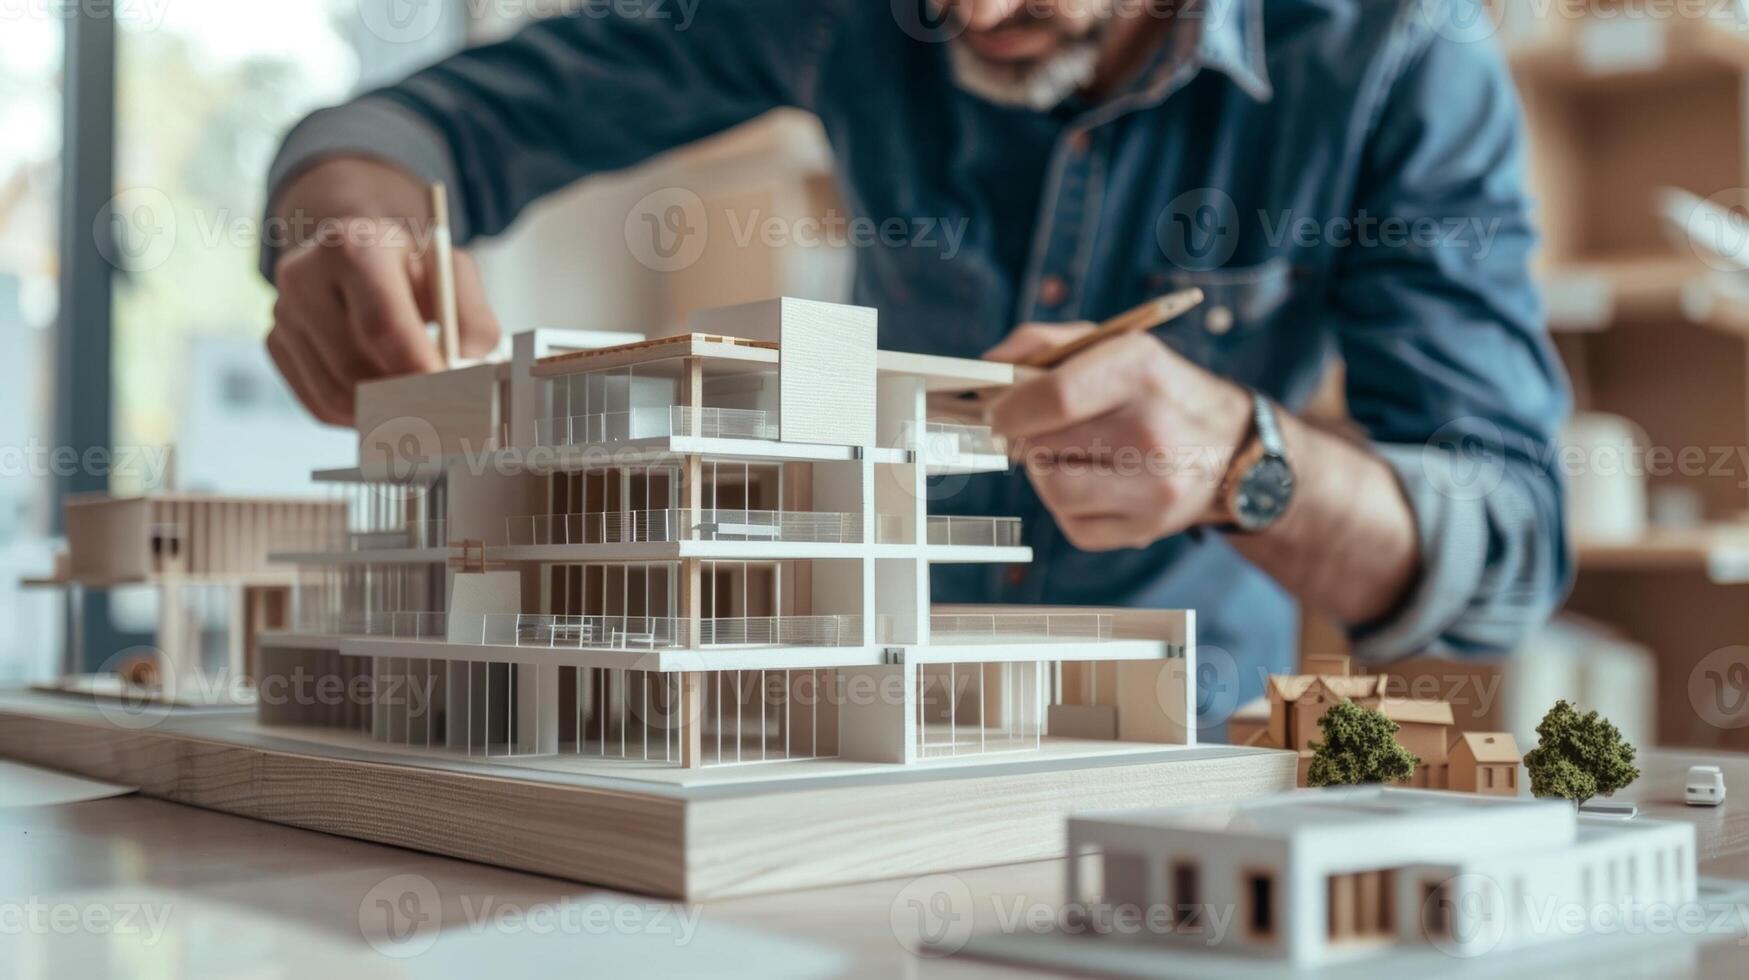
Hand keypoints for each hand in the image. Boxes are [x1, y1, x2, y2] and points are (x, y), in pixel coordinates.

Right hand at [265, 158, 500, 425]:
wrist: (362, 254)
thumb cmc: (412, 268)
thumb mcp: (454, 275)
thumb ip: (473, 322)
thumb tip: (469, 374)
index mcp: (352, 247)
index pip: (382, 325)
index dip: (417, 369)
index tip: (448, 398)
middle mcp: (304, 277)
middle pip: (354, 368)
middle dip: (403, 399)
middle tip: (441, 414)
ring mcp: (282, 314)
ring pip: (335, 395)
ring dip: (382, 412)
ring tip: (418, 404)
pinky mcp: (276, 346)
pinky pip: (319, 404)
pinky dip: (357, 416)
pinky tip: (383, 398)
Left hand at [983, 323, 1252, 550]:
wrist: (1235, 447)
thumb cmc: (1155, 388)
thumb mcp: (1112, 344)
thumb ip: (1042, 344)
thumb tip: (984, 371)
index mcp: (1139, 370)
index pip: (1053, 398)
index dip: (1009, 409)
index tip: (997, 412)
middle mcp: (1152, 430)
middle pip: (1043, 445)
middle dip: (1023, 438)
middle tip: (1033, 430)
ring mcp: (1153, 487)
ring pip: (1052, 489)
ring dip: (1045, 471)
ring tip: (1070, 454)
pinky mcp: (1144, 528)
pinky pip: (1072, 523)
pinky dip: (1069, 504)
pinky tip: (1095, 483)